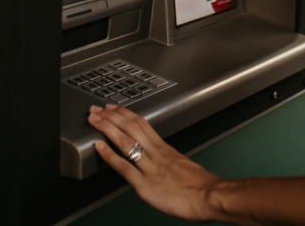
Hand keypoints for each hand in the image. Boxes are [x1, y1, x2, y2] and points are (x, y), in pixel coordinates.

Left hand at [88, 104, 219, 221]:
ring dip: (107, 128)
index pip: (142, 124)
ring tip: (94, 120)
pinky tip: (99, 146)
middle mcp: (157, 154)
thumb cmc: (202, 187)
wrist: (211, 196)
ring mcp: (150, 168)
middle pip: (131, 127)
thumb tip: (164, 162)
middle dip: (111, 116)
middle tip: (97, 109)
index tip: (114, 108)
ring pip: (126, 141)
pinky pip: (124, 167)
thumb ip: (170, 162)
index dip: (125, 114)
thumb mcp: (185, 166)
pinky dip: (110, 155)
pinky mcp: (146, 185)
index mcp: (166, 149)